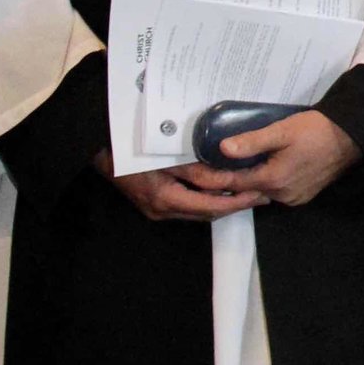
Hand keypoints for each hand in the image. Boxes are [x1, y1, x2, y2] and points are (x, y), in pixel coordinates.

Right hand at [97, 148, 266, 221]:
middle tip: (261, 194)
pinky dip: (208, 200)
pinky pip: (188, 206)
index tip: (259, 194)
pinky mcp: (155, 205)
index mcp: (166, 200)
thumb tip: (227, 177)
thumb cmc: (136, 150)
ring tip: (248, 192)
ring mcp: (157, 211)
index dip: (238, 202)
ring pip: (198, 212)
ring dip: (223, 204)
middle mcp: (162, 212)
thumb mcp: (169, 157)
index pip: (211, 207)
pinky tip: (222, 189)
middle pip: (207, 214)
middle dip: (235, 206)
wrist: (103, 152)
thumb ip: (197, 169)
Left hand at [212, 110, 360, 206]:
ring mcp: (294, 197)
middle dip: (226, 183)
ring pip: (261, 193)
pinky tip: (261, 171)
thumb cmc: (318, 130)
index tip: (192, 170)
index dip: (211, 176)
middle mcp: (282, 194)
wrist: (352, 137)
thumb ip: (252, 141)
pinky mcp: (304, 195)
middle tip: (208, 169)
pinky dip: (264, 184)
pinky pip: (276, 193)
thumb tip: (223, 148)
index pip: (232, 182)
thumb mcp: (282, 130)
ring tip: (231, 169)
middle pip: (245, 192)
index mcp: (273, 179)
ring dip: (246, 184)